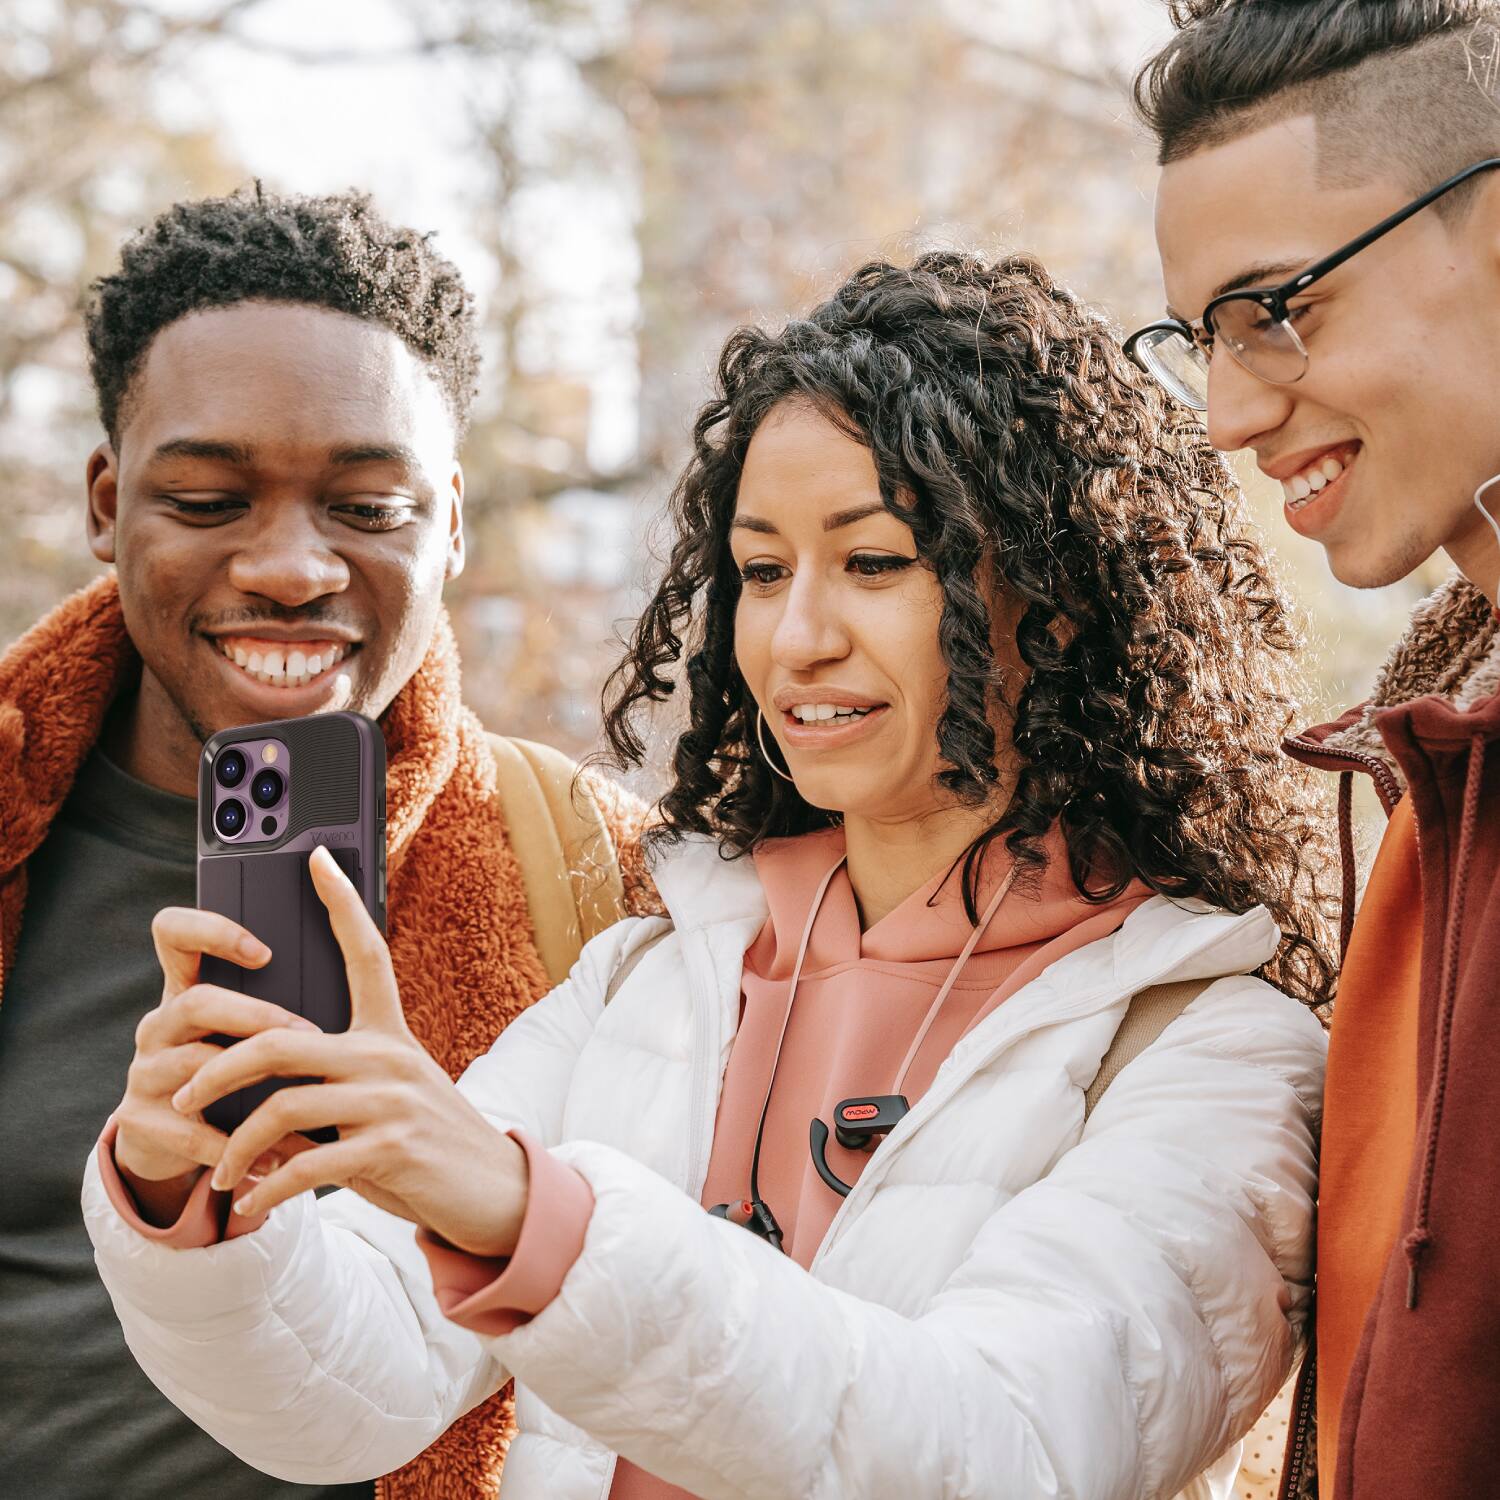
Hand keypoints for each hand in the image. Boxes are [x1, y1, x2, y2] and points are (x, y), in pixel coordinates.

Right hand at [115, 908, 317, 1223]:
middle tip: (307, 1034)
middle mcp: (158, 1023)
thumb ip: (281, 999)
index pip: (174, 933)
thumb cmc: (234, 1068)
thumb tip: (360, 965)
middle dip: (254, 1017)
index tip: (265, 952)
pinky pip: (187, 1128)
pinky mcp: (137, 1121)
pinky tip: (272, 1154)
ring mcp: (142, 1071)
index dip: (211, 932)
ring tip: (298, 1095)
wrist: (177, 1141)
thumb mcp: (247, 1030)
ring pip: (192, 1064)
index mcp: (185, 988)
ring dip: (250, 1080)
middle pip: (195, 1002)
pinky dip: (235, 1143)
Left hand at [170, 846, 530, 1257]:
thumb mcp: (392, 1097)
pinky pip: (306, 1166)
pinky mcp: (390, 1149)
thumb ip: (341, 1084)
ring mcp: (390, 1102)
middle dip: (217, 1069)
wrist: (492, 1189)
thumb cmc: (430, 1141)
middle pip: (281, 1041)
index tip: (317, 861)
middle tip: (184, 1095)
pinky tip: (253, 1206)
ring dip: (236, 1148)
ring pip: (282, 1107)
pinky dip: (269, 1191)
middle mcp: (389, 1057)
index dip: (342, 903)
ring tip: (222, 1175)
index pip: (367, 953)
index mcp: (390, 1034)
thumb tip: (264, 1103)